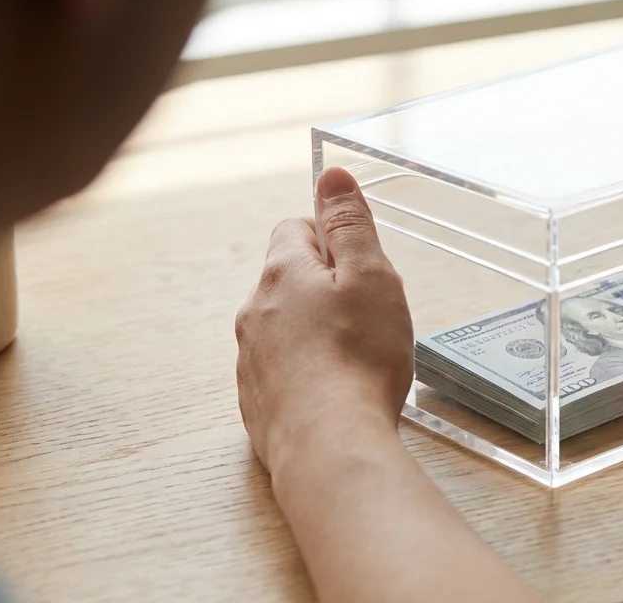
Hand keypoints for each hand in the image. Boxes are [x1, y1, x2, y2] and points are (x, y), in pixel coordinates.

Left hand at [235, 167, 413, 471]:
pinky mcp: (257, 402)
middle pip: (290, 280)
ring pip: (285, 327)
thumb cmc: (358, 360)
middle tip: (370, 314)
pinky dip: (309, 374)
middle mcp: (255, 312)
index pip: (296, 228)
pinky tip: (339, 392)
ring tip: (358, 358)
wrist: (329, 447)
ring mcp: (251, 360)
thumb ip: (350, 224)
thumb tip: (331, 175)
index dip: (333, 238)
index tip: (362, 264)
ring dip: (317, 333)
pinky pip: (283, 372)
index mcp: (282, 274)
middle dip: (328, 288)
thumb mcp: (371, 276)